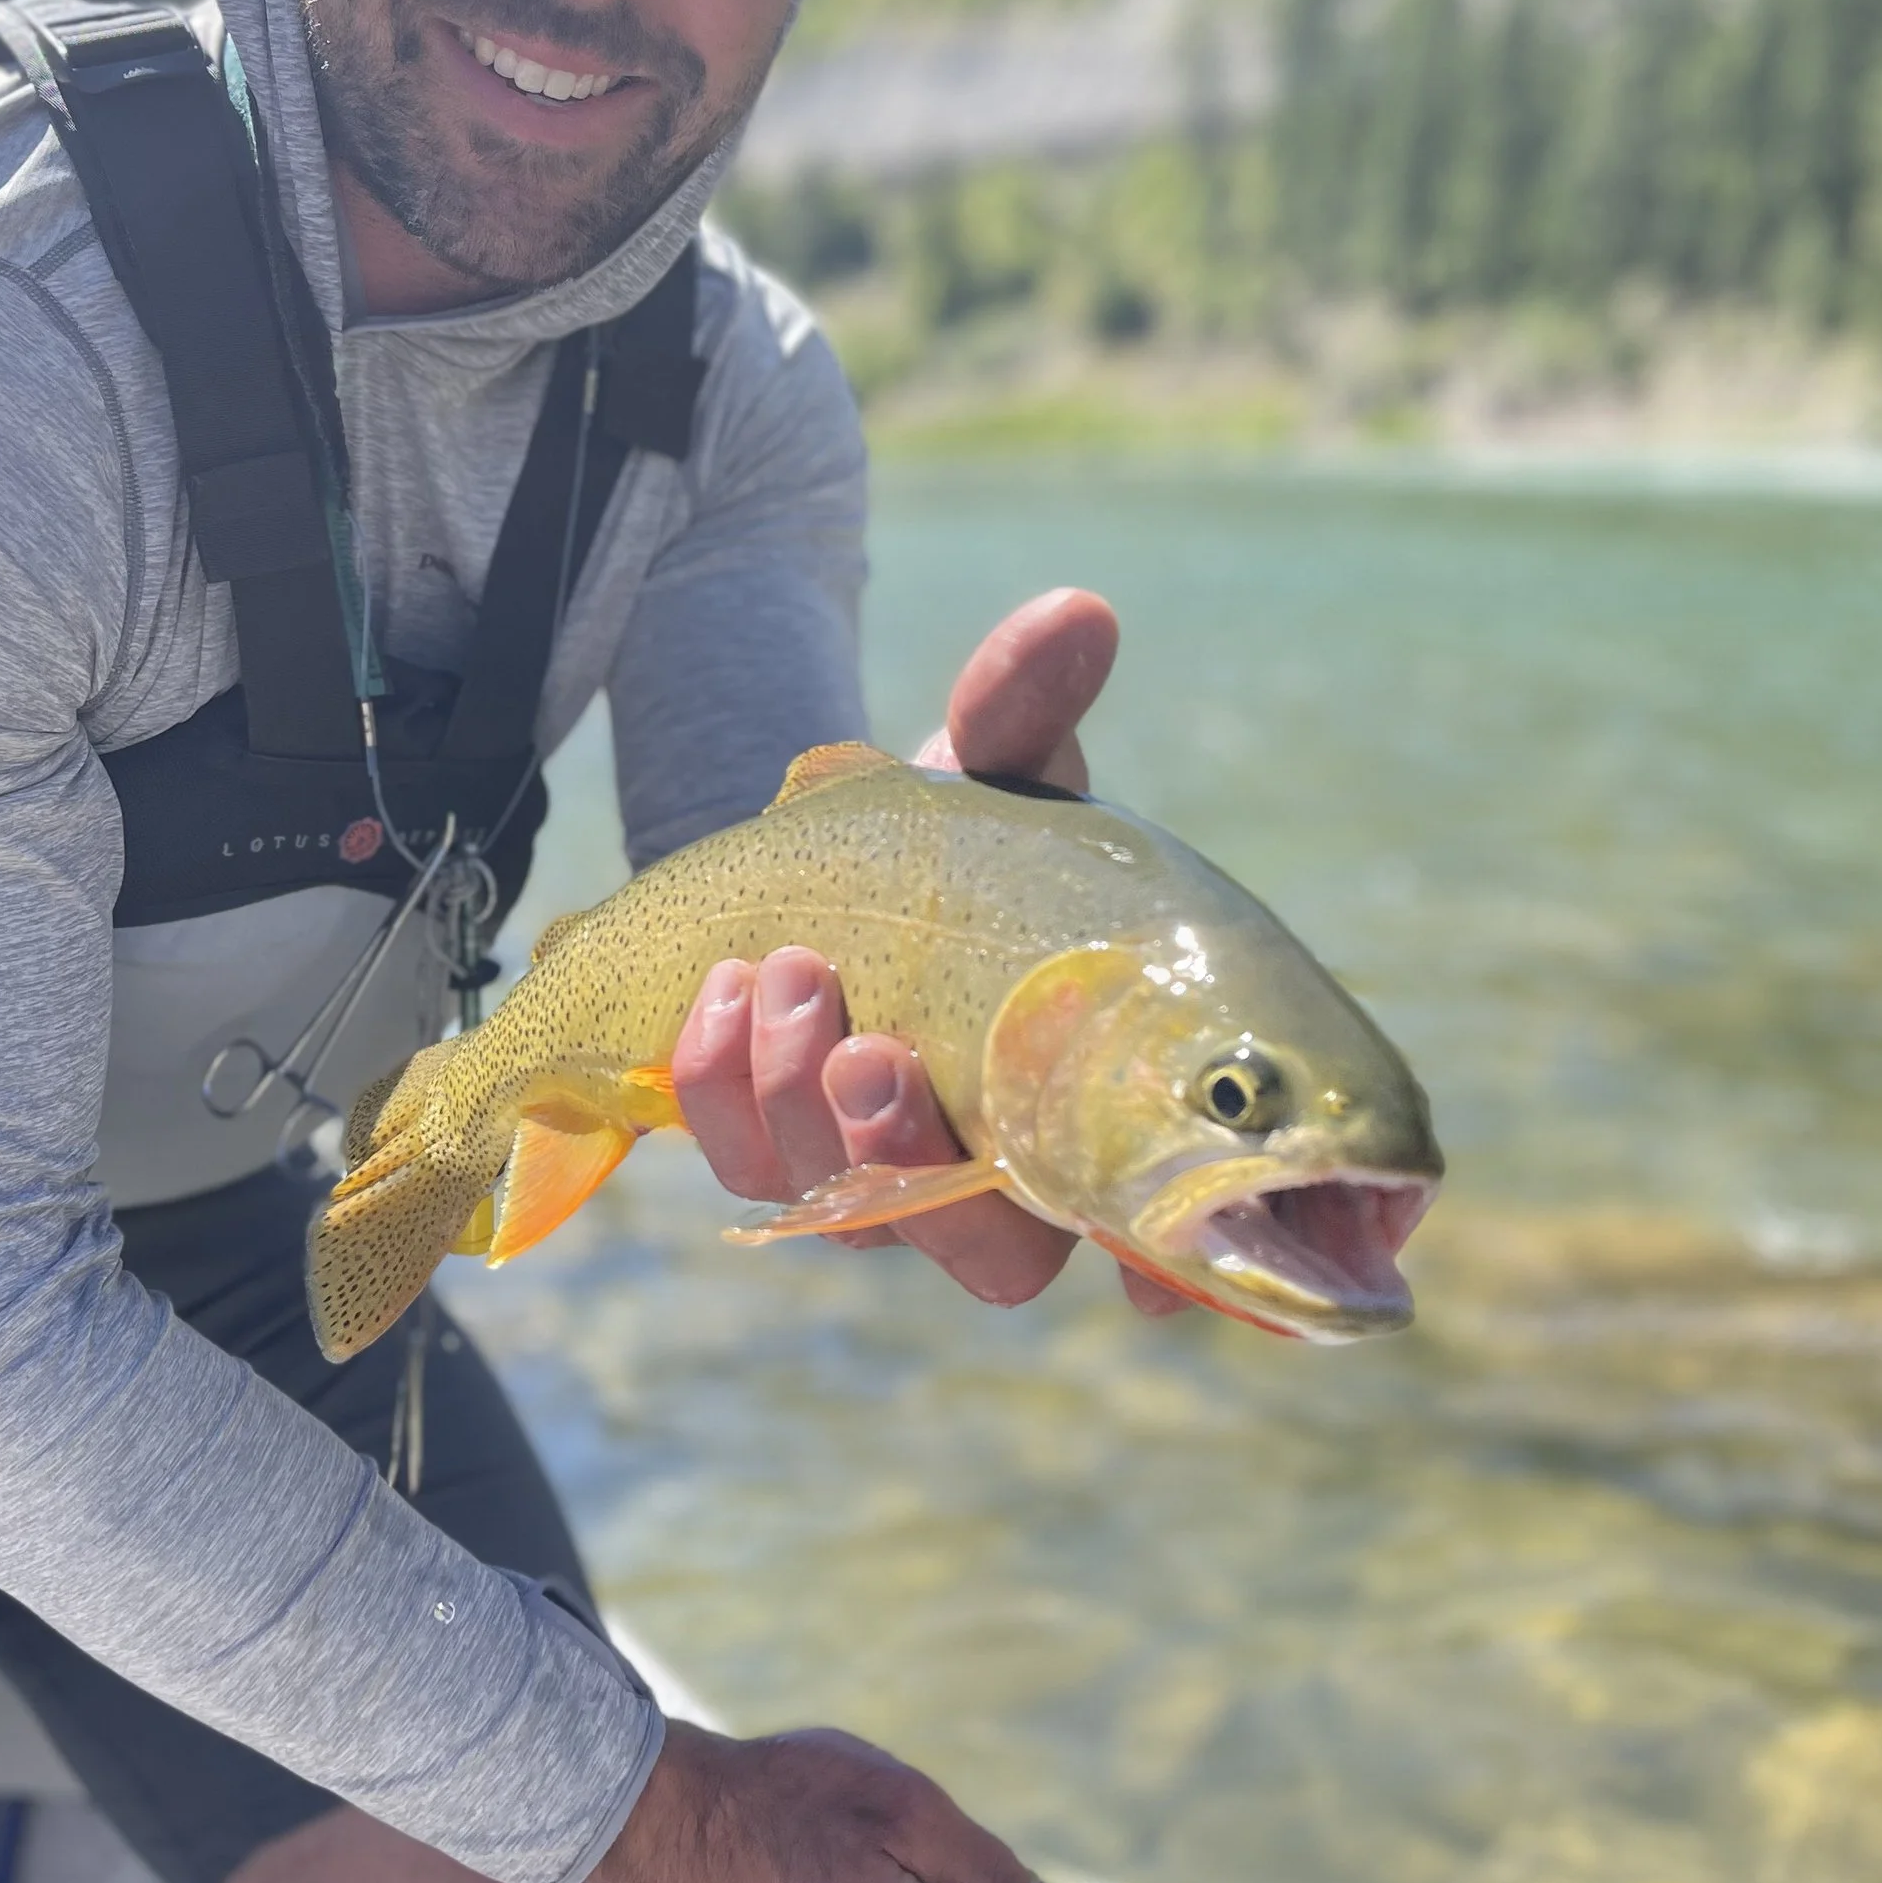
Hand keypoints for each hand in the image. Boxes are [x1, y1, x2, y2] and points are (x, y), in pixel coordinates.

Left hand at [673, 589, 1188, 1317]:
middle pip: (980, 1252)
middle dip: (909, 1158)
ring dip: (798, 1107)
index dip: (1164, 1268)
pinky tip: (717, 999)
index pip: (1158, 1238)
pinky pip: (745, 1166)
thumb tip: (1074, 613)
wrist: (817, 839)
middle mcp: (1002, 1172)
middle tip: (869, 1047)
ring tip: (781, 975)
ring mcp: (884, 1177)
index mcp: (1095, 1103)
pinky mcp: (778, 1151)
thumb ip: (1027, 710)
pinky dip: (722, 1089)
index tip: (1139, 1267)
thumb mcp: (994, 765)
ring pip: (843, 1211)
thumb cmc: (953, 831)